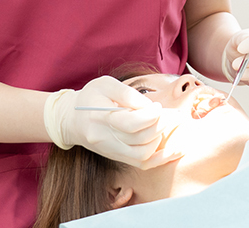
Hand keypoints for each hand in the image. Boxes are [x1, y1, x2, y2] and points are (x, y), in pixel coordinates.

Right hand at [45, 75, 181, 169]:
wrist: (72, 119)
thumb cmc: (91, 97)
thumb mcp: (106, 85)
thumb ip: (128, 94)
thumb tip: (150, 106)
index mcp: (99, 118)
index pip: (130, 123)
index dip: (151, 115)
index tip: (158, 106)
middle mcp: (104, 139)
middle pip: (139, 139)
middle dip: (161, 125)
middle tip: (171, 113)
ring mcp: (111, 151)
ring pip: (142, 154)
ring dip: (160, 139)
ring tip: (167, 124)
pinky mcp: (117, 157)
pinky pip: (142, 164)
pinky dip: (161, 158)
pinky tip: (176, 150)